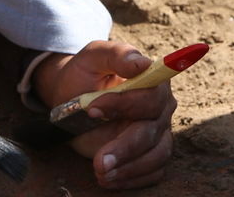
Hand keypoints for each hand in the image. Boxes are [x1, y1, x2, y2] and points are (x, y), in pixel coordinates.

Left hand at [33, 42, 176, 188]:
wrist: (72, 98)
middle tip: (99, 160)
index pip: (151, 95)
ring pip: (157, 154)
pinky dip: (133, 179)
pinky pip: (153, 171)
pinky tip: (110, 179)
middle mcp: (161, 107)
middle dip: (125, 146)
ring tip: (101, 173)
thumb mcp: (93, 57)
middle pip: (153, 129)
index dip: (125, 104)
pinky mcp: (151, 153)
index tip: (93, 109)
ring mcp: (158, 132)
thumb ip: (117, 55)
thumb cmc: (85, 75)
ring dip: (130, 167)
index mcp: (152, 80)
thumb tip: (141, 63)